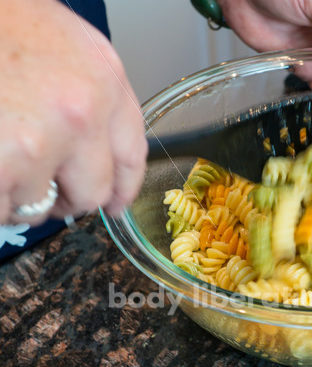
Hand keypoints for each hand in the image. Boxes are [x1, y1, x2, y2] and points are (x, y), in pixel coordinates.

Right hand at [0, 0, 146, 224]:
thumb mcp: (62, 43)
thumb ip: (89, 98)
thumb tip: (94, 158)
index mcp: (103, 78)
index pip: (131, 155)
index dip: (122, 188)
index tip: (114, 203)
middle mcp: (79, 113)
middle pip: (93, 193)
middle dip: (68, 201)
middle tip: (44, 190)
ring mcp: (36, 142)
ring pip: (40, 207)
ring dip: (19, 197)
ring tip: (1, 161)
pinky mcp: (0, 165)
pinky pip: (3, 211)